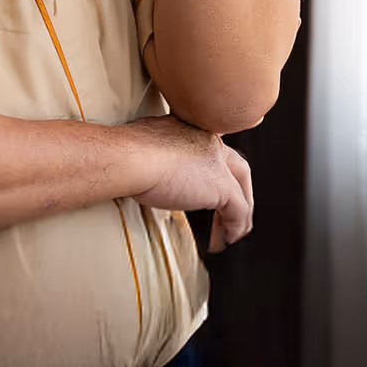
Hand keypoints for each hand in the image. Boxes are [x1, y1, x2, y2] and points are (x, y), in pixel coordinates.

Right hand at [127, 115, 254, 254]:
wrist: (129, 157)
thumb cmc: (126, 152)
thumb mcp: (143, 147)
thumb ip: (154, 156)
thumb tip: (148, 170)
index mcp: (192, 128)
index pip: (214, 150)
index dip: (216, 169)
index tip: (207, 186)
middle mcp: (209, 141)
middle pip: (238, 168)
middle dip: (239, 191)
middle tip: (228, 213)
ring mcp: (217, 162)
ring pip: (240, 190)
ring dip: (238, 214)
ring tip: (230, 232)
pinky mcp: (221, 185)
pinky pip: (239, 210)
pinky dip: (236, 226)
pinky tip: (228, 238)